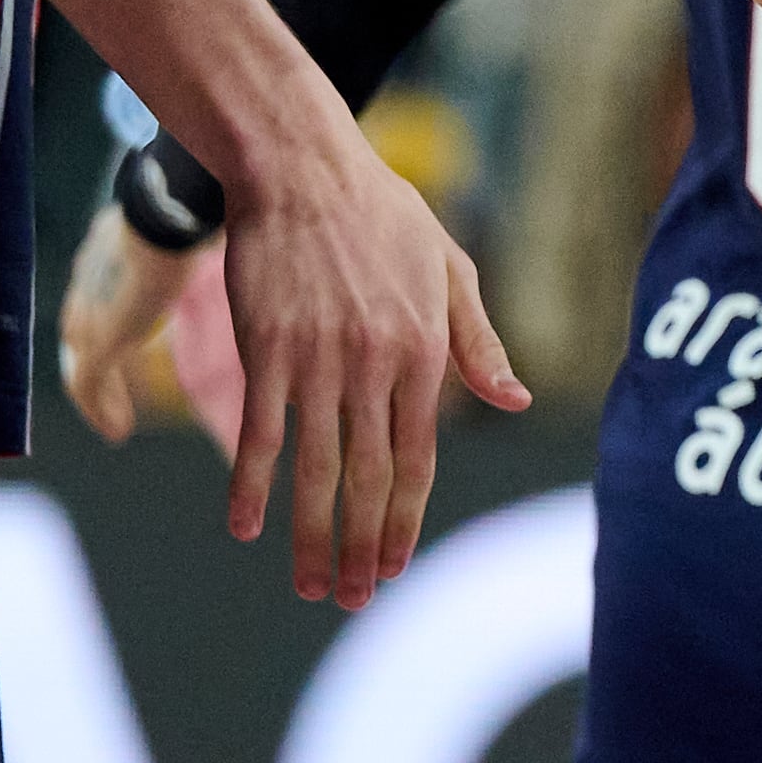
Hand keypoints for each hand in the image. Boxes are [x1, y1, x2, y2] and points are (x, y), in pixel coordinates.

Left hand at [55, 202, 199, 445]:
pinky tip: (118, 432)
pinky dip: (100, 411)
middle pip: (81, 339)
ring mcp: (86, 317)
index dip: (107, 330)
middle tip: (113, 400)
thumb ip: (181, 244)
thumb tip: (207, 232)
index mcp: (103, 258)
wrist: (165, 218)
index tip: (124, 349)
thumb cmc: (183, 216)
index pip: (96, 301)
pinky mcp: (96, 343)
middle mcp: (86, 289)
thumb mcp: (178, 232)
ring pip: (81, 369)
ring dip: (100, 400)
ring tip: (117, 426)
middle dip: (98, 372)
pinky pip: (87, 388)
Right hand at [214, 118, 527, 607]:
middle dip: (361, 547)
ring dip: (312, 535)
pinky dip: (253, 484)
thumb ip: (478, 342)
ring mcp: (318, 358)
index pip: (417, 459)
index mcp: (424, 351)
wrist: (302, 164)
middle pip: (369, 478)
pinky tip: (245, 526)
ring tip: (309, 585)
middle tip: (350, 598)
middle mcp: (376, 364)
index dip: (402, 519)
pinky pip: (261, 430)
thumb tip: (516, 401)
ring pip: (318, 468)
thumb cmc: (380, 213)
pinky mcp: (267, 346)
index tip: (390, 565)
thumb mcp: (449, 269)